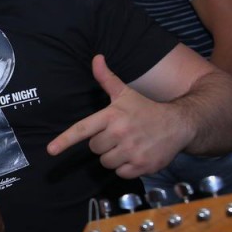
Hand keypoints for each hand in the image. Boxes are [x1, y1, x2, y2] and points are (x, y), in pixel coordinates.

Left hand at [46, 54, 190, 177]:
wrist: (180, 124)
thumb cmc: (146, 109)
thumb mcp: (125, 94)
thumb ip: (107, 79)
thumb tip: (96, 58)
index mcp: (112, 116)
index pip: (83, 129)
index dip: (65, 140)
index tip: (51, 150)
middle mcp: (120, 133)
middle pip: (94, 148)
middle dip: (104, 144)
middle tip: (120, 135)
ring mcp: (132, 151)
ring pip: (106, 162)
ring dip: (114, 157)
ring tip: (129, 145)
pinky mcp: (142, 166)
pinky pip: (120, 173)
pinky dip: (126, 167)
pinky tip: (137, 155)